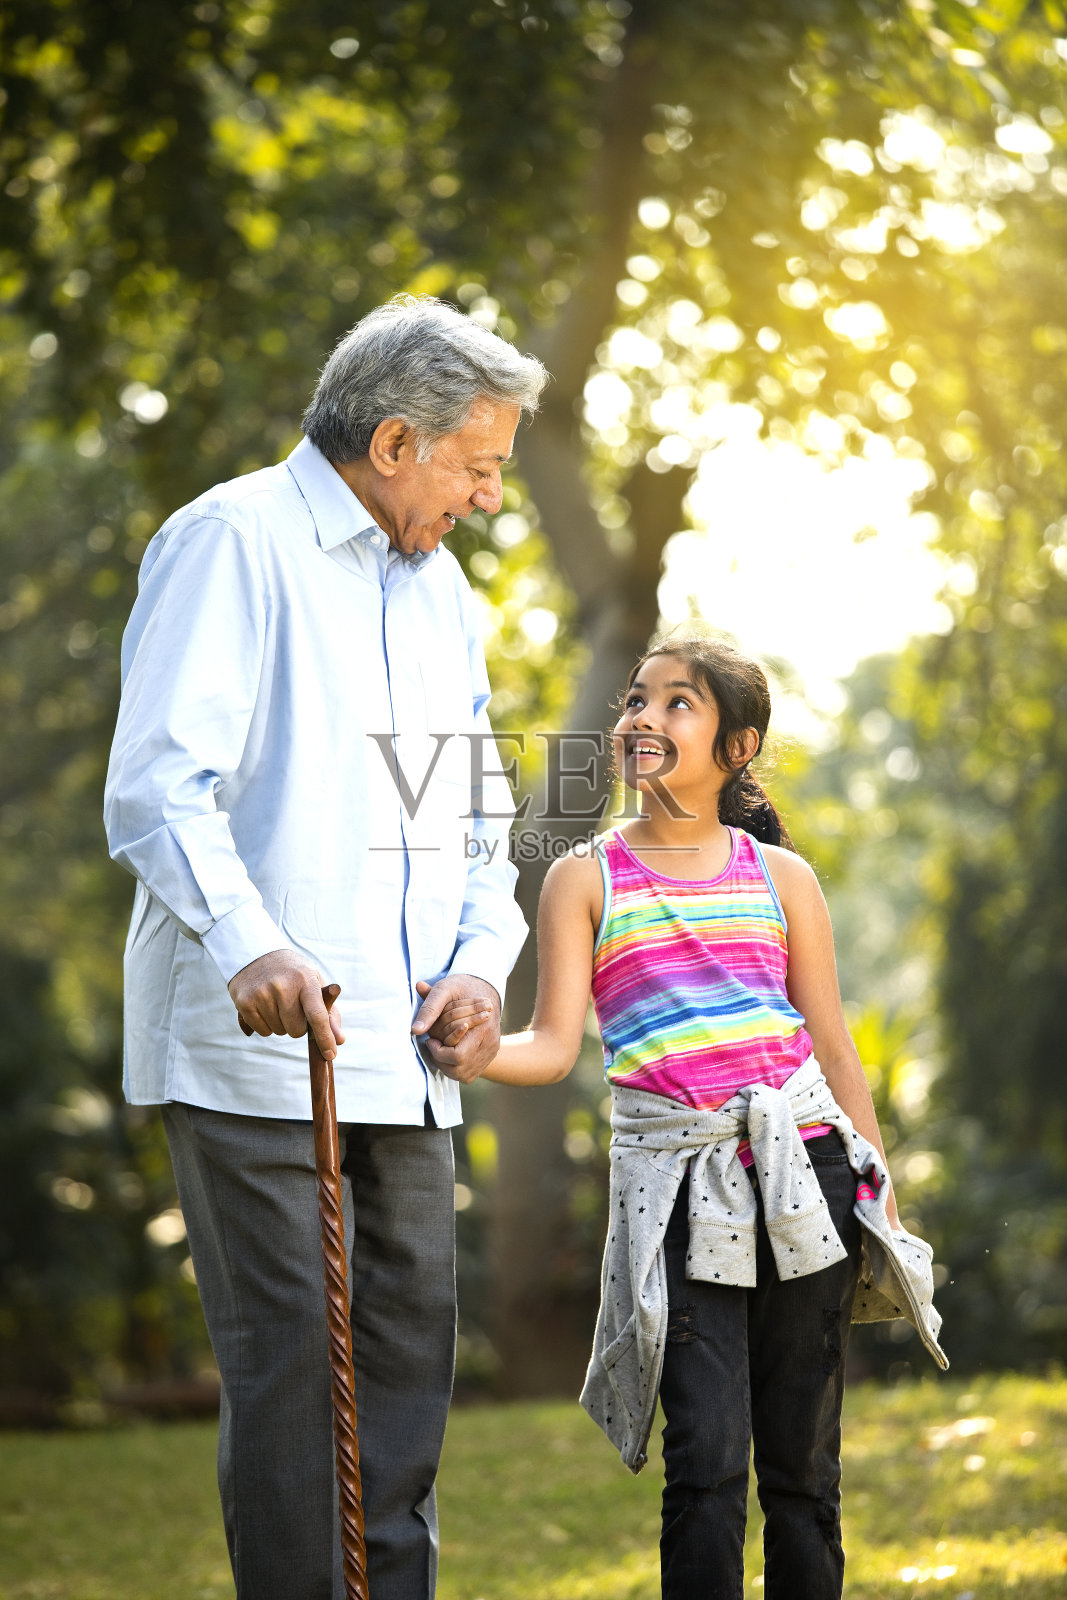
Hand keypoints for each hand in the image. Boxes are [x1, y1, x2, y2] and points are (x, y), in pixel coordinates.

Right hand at [228, 949, 344, 1062]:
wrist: (256, 953)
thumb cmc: (292, 972)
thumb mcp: (314, 983)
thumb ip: (329, 1013)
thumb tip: (340, 1040)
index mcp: (305, 980)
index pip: (317, 1015)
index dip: (325, 1038)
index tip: (331, 1054)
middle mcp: (283, 986)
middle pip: (296, 1030)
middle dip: (297, 1026)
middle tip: (292, 1007)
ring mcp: (262, 993)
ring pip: (279, 1032)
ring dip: (280, 1024)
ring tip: (276, 1002)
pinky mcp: (244, 1002)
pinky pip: (262, 1031)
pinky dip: (265, 1025)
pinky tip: (264, 1006)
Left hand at [411, 975, 500, 1083]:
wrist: (485, 991)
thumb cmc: (462, 989)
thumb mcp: (445, 990)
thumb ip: (429, 1008)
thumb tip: (414, 1030)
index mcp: (483, 1028)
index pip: (458, 1056)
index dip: (438, 1051)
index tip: (430, 1039)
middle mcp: (489, 1044)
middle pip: (460, 1069)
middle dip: (441, 1059)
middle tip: (433, 1045)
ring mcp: (490, 1051)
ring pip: (463, 1074)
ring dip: (446, 1065)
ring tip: (439, 1049)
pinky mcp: (489, 1055)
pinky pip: (468, 1073)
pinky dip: (455, 1067)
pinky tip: (447, 1053)